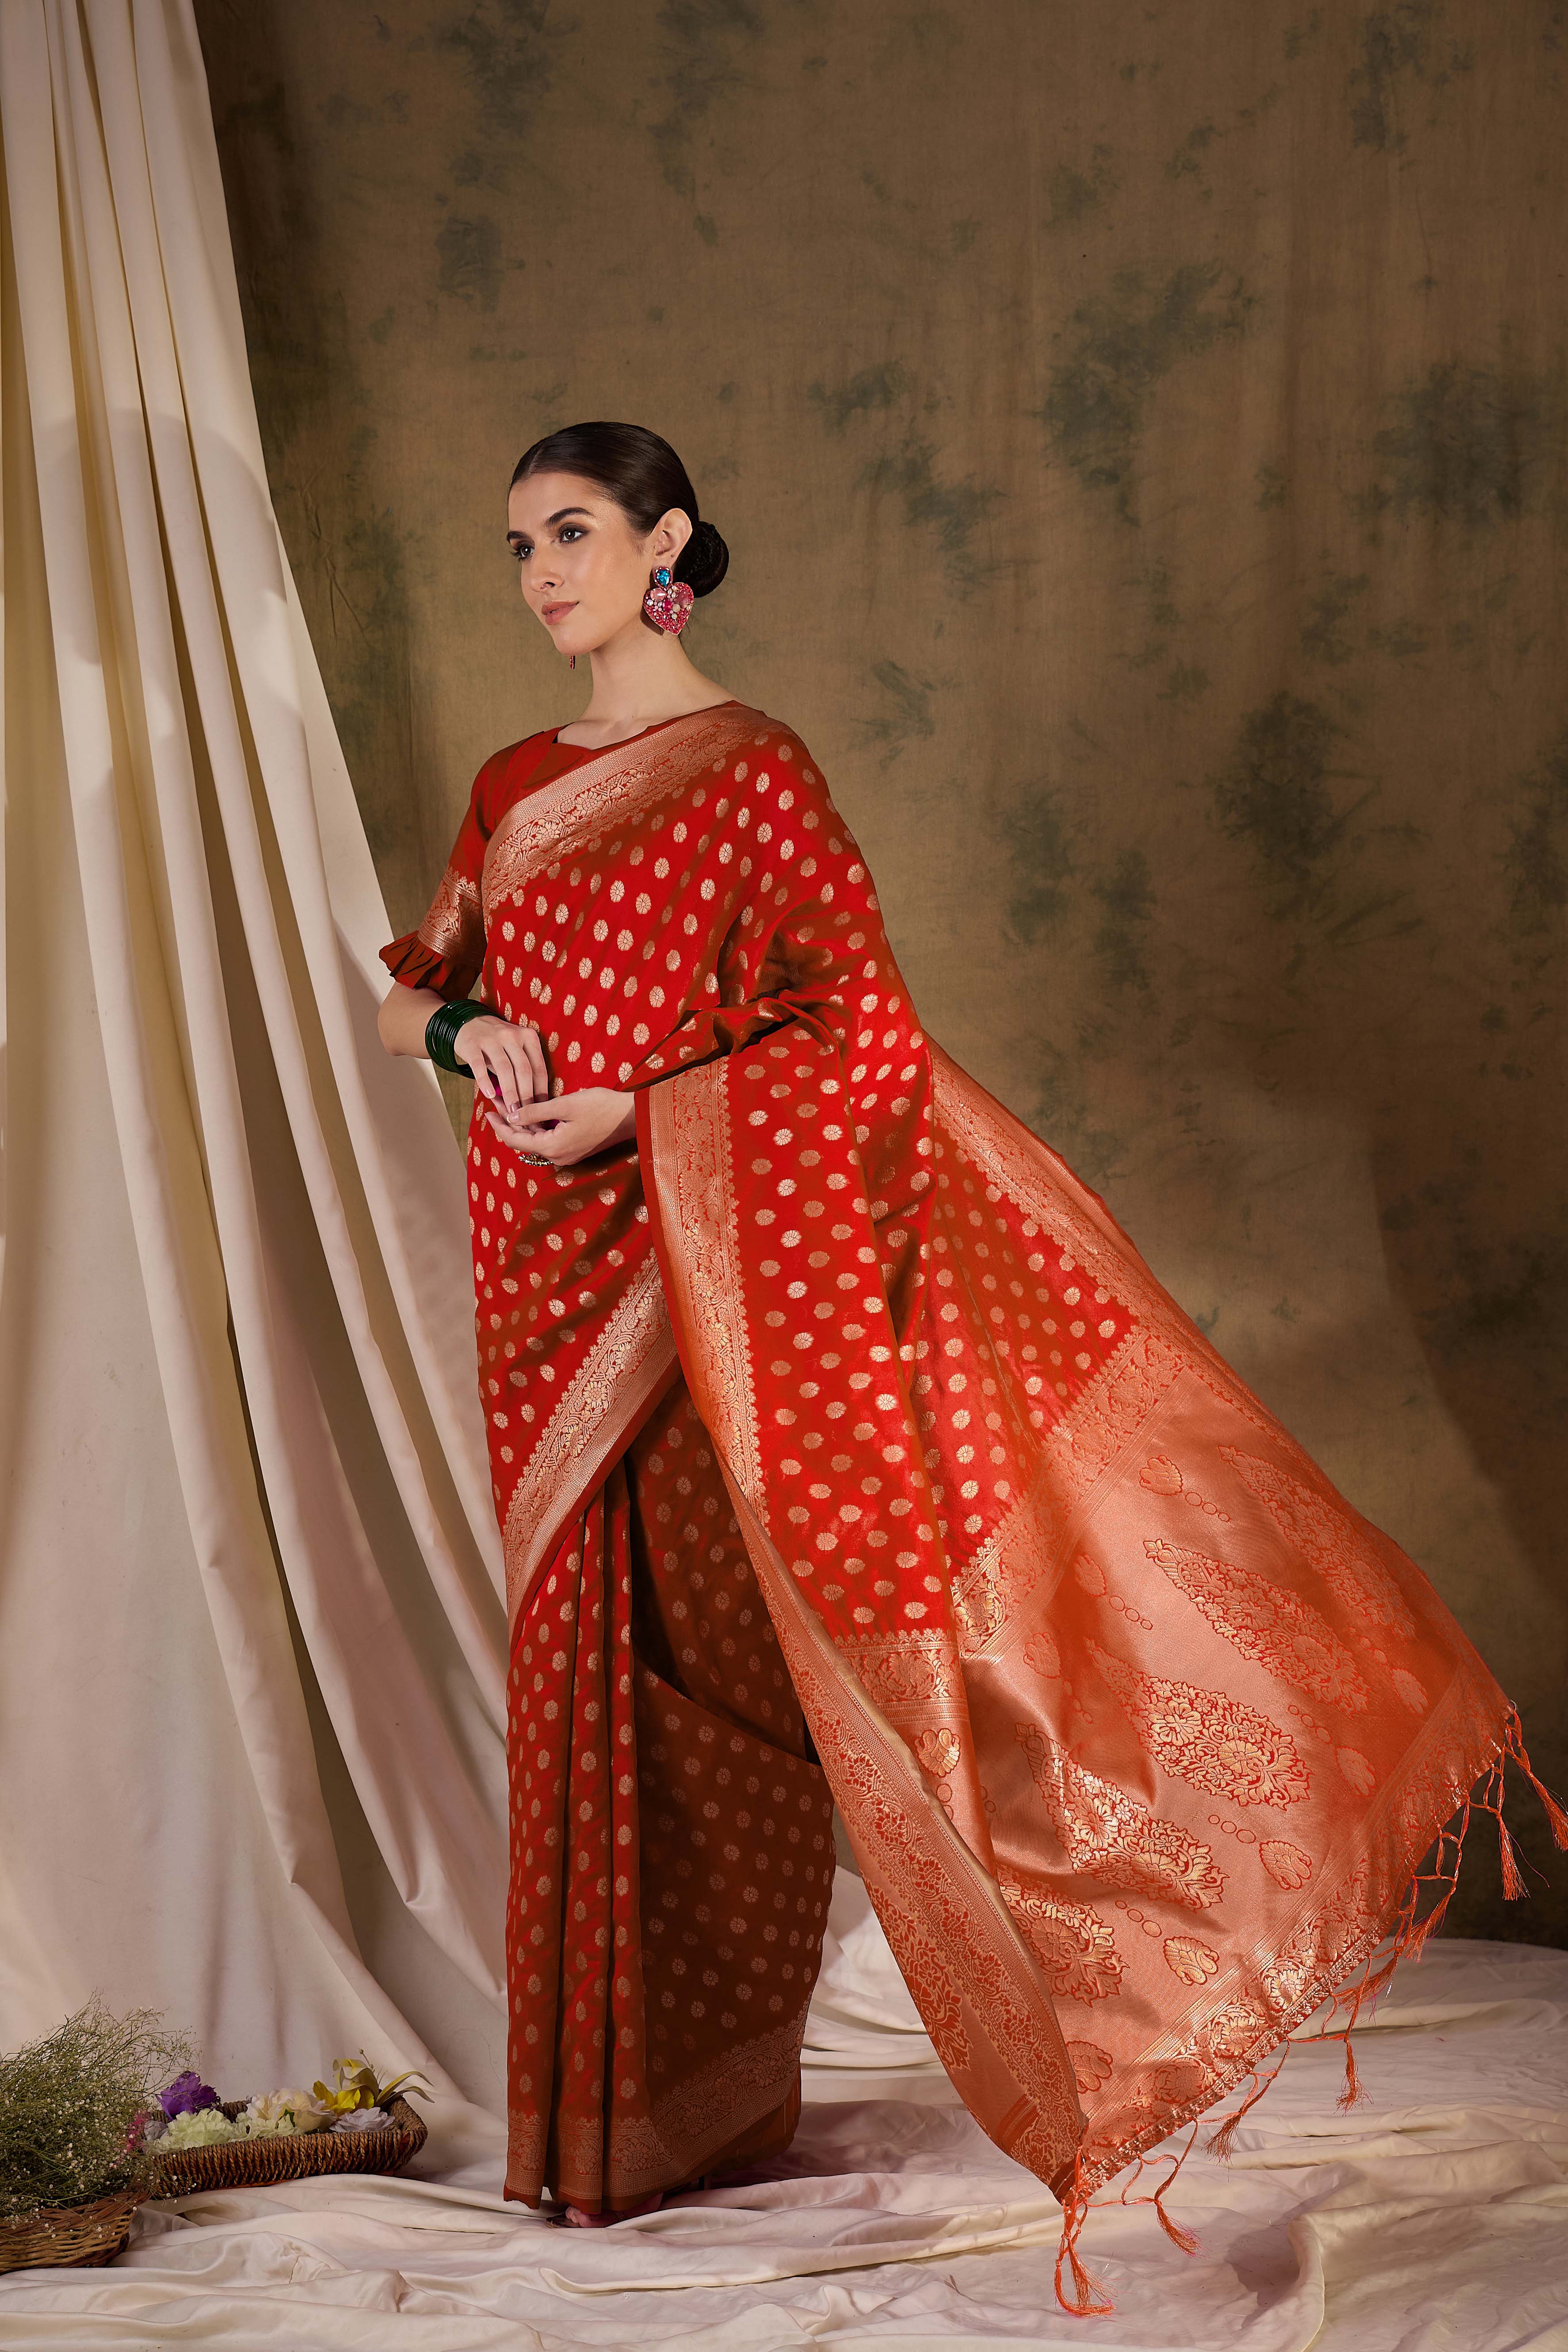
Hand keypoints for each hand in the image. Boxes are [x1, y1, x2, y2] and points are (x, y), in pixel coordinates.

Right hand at [452, 1015, 548, 1118]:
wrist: (469, 1023)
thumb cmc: (499, 1043)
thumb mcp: (517, 1048)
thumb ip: (526, 1067)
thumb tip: (537, 1101)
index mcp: (528, 1037)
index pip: (539, 1067)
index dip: (541, 1091)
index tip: (541, 1109)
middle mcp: (512, 1036)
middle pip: (523, 1070)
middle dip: (526, 1095)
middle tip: (527, 1115)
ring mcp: (491, 1039)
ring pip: (504, 1069)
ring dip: (510, 1093)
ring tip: (512, 1111)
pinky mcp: (472, 1044)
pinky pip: (479, 1066)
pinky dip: (485, 1081)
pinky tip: (489, 1095)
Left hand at [482, 1087, 636, 1167]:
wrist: (631, 1117)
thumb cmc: (601, 1107)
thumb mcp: (565, 1104)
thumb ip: (536, 1111)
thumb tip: (512, 1116)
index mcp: (553, 1147)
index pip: (516, 1140)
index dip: (499, 1126)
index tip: (487, 1111)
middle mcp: (558, 1156)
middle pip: (524, 1142)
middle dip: (509, 1124)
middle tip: (496, 1104)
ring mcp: (567, 1154)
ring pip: (536, 1141)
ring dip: (522, 1125)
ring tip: (509, 1106)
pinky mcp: (574, 1149)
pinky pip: (548, 1140)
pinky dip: (537, 1128)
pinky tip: (531, 1114)